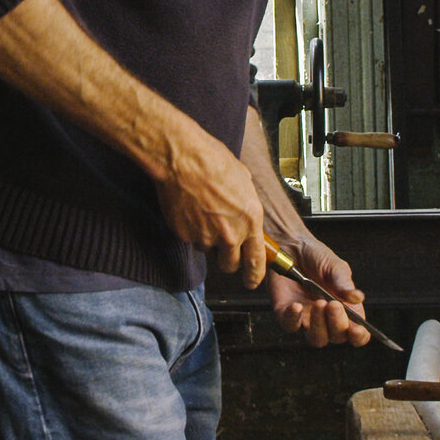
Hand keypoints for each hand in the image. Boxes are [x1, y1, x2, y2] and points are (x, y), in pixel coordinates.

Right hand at [155, 133, 268, 286]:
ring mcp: (205, 237)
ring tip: (202, 213)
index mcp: (250, 220)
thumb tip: (245, 213)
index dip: (255, 276)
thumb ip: (247, 206)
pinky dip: (190, 230)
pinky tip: (189, 209)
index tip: (252, 281)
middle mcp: (229, 234)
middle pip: (230, 265)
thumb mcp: (244, 182)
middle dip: (228, 259)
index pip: (256, 261)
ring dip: (207, 240)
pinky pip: (190, 239)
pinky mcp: (184, 235)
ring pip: (208, 250)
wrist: (182, 159)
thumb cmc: (213, 162)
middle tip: (223, 245)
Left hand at [264, 235, 369, 347]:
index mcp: (345, 309)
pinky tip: (296, 306)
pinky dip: (294, 319)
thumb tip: (357, 298)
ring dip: (319, 325)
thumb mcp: (335, 267)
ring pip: (316, 338)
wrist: (291, 246)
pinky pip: (290, 326)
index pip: (357, 333)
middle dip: (338, 323)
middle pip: (337, 337)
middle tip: (333, 304)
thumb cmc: (317, 257)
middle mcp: (327, 318)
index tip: (357, 328)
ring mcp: (307, 318)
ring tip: (319, 303)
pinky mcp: (286, 314)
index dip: (359, 336)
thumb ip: (344, 283)